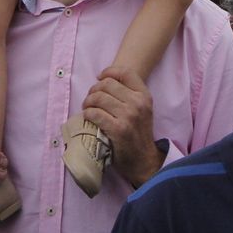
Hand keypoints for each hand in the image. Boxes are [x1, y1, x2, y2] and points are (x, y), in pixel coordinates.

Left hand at [82, 67, 163, 188]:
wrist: (143, 160)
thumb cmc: (138, 134)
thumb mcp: (142, 109)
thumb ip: (129, 95)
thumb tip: (104, 81)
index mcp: (144, 95)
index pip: (125, 72)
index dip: (109, 71)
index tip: (99, 77)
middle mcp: (137, 103)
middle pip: (107, 84)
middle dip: (94, 90)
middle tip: (90, 98)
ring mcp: (128, 116)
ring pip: (98, 98)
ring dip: (88, 102)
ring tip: (87, 108)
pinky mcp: (118, 129)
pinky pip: (95, 114)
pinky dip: (87, 114)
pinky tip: (88, 117)